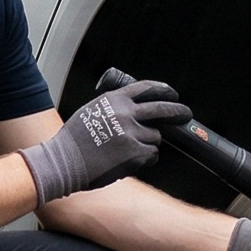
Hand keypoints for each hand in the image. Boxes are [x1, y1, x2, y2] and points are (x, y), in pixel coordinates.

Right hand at [18, 79, 191, 203]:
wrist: (65, 162)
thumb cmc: (74, 141)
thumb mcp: (92, 111)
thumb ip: (113, 107)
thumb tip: (133, 109)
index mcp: (115, 100)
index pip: (147, 88)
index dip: (164, 90)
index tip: (172, 94)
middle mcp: (126, 114)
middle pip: (163, 109)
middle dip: (178, 111)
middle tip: (185, 114)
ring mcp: (132, 134)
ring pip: (155, 137)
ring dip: (148, 143)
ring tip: (128, 150)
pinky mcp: (136, 153)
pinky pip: (152, 155)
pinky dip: (145, 158)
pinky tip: (129, 160)